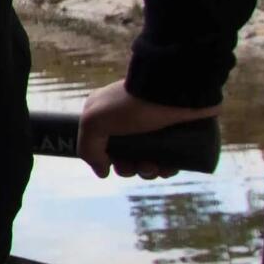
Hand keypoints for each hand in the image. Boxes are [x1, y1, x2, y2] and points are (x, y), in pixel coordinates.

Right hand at [78, 79, 220, 178]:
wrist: (176, 91)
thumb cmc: (131, 103)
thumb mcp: (95, 121)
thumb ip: (87, 148)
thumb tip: (102, 172)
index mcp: (107, 115)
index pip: (101, 145)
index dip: (106, 159)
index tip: (112, 163)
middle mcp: (128, 121)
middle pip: (123, 156)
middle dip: (128, 168)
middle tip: (136, 166)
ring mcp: (153, 128)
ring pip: (146, 160)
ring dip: (148, 171)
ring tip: (154, 167)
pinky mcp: (174, 135)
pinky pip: (168, 159)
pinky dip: (167, 168)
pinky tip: (168, 168)